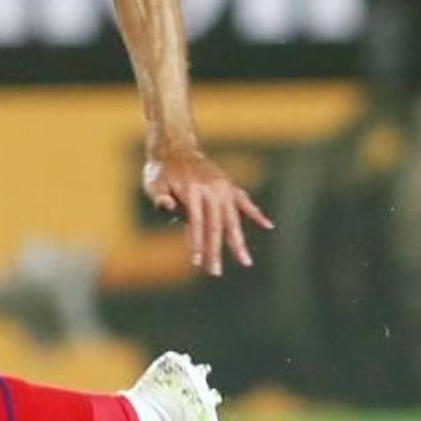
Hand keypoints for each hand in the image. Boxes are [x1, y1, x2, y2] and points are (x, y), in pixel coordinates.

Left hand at [144, 145, 272, 276]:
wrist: (175, 148)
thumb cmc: (160, 170)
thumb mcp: (153, 182)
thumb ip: (159, 196)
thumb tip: (167, 207)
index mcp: (192, 190)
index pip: (196, 223)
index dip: (197, 243)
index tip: (197, 263)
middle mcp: (211, 190)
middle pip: (216, 225)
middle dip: (216, 251)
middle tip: (215, 273)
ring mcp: (222, 188)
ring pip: (233, 219)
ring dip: (238, 242)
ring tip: (245, 262)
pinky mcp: (229, 186)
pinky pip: (244, 201)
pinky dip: (255, 213)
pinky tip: (267, 226)